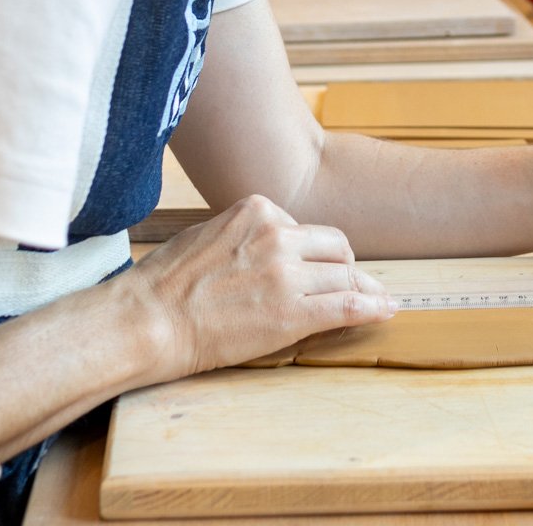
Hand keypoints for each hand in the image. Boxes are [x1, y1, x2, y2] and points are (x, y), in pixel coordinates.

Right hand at [120, 194, 393, 376]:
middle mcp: (278, 236)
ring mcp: (287, 275)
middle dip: (344, 266)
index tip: (321, 266)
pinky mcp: (291, 314)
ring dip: (359, 290)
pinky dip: (371, 307)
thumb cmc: (166, 283)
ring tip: (375, 299)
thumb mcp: (211, 233)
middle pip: (335, 248)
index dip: (316, 251)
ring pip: (344, 277)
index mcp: (258, 210)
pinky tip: (385, 309)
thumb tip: (280, 242)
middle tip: (352, 283)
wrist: (148, 321)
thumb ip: (249, 233)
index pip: (306, 228)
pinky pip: (346, 306)